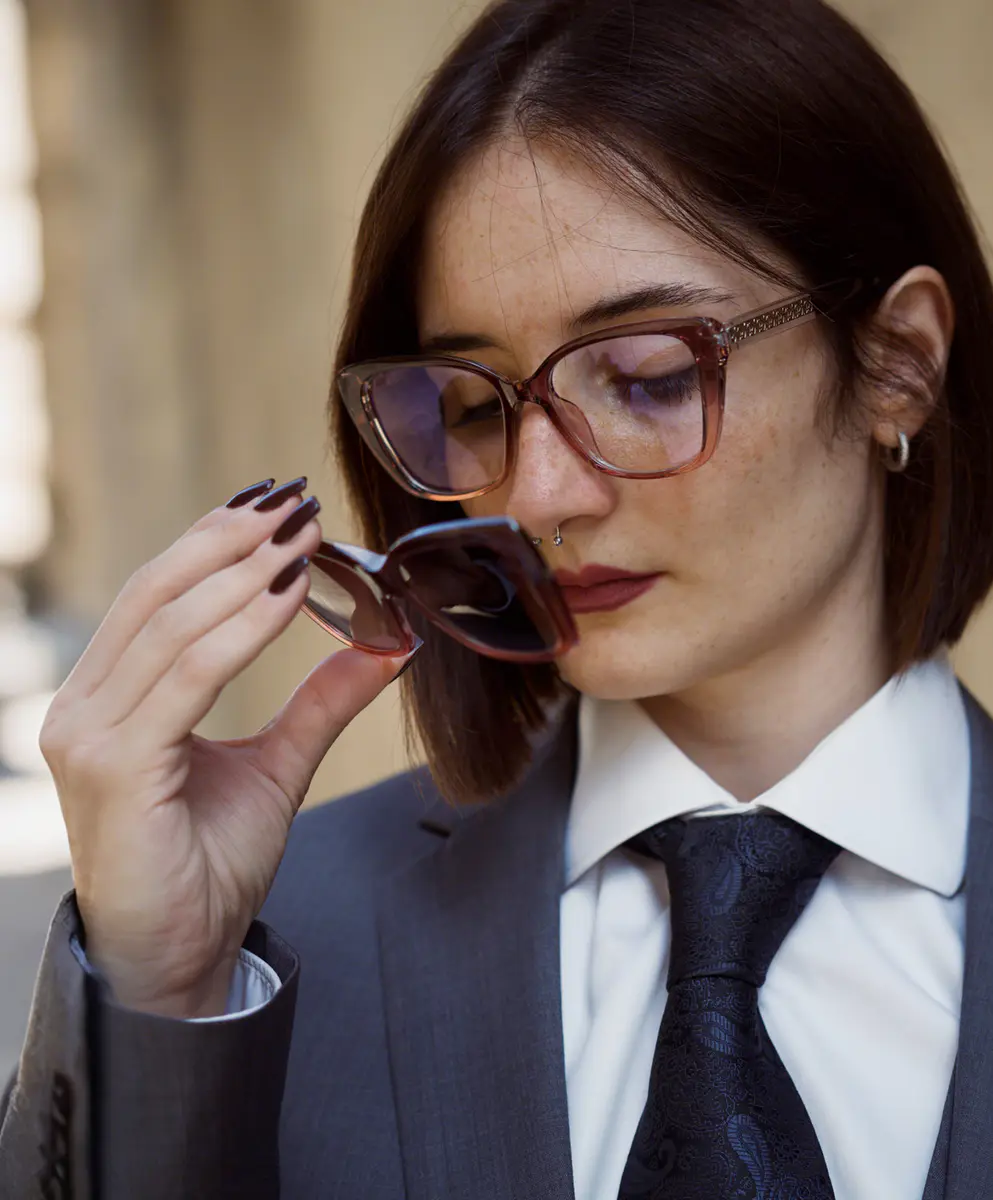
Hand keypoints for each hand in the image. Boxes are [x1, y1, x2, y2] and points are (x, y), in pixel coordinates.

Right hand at [37, 478, 415, 1017]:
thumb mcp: (278, 765)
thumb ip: (320, 701)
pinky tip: (287, 594)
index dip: (216, 541)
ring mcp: (88, 736)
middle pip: (155, 594)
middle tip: (293, 499)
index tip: (278, 502)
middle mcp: (85, 708)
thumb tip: (385, 642)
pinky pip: (185, 677)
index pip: (157, 596)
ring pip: (168, 626)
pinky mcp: (112, 768)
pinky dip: (239, 630)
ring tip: (299, 534)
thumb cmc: (211, 865)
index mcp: (111, 699)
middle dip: (229, 540)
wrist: (180, 958)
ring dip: (240, 570)